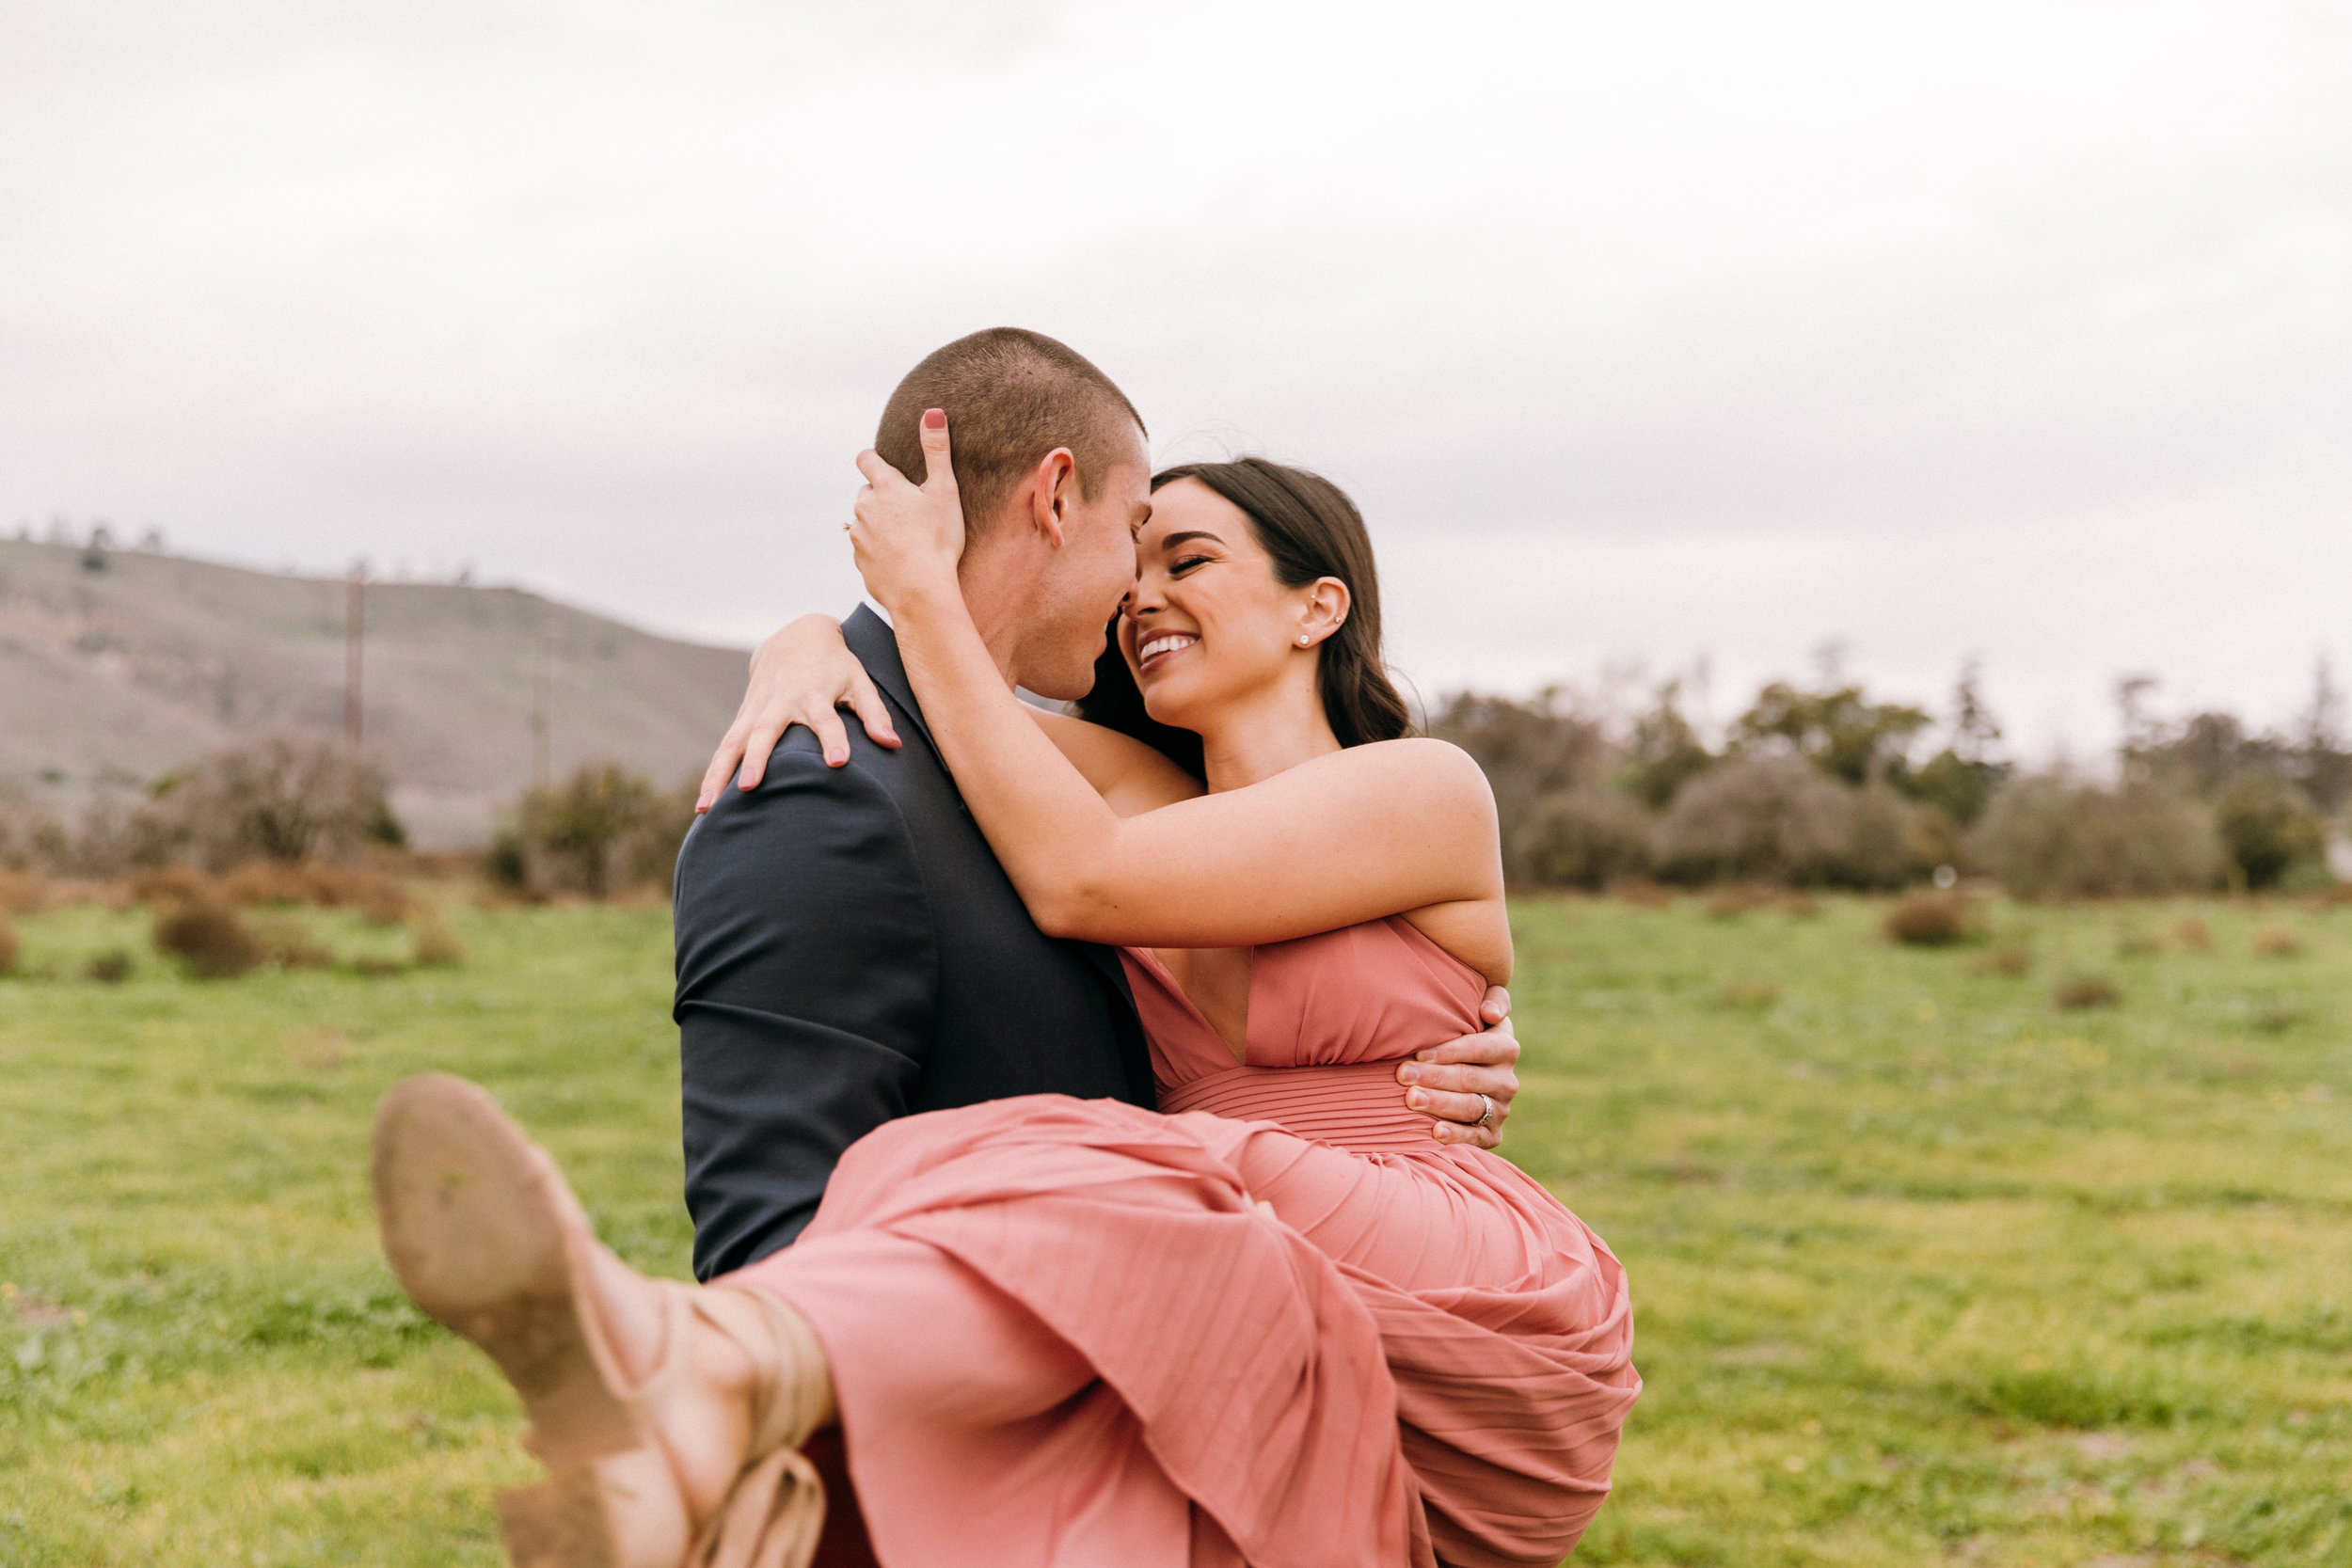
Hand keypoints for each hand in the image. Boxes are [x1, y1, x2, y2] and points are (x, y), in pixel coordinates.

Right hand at [695, 615, 900, 809]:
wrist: (796, 638)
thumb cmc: (835, 665)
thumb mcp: (859, 680)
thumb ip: (874, 713)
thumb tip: (892, 744)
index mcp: (814, 694)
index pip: (826, 719)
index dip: (833, 739)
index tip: (839, 763)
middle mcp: (781, 702)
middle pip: (765, 732)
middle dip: (757, 759)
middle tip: (750, 787)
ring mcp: (757, 710)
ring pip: (733, 743)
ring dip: (719, 774)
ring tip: (707, 807)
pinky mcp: (744, 717)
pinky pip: (725, 747)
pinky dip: (714, 773)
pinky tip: (705, 804)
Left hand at [850, 409, 967, 614]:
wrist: (921, 590)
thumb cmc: (937, 539)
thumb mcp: (944, 490)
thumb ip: (937, 450)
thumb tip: (932, 412)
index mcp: (884, 487)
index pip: (866, 459)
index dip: (873, 459)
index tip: (885, 465)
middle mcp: (864, 507)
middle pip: (866, 492)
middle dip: (882, 496)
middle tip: (908, 509)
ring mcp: (859, 536)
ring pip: (864, 521)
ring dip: (879, 524)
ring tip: (906, 537)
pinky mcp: (860, 561)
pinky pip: (866, 548)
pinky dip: (879, 550)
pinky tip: (900, 559)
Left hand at [1397, 985, 1518, 1149]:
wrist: (1463, 1073)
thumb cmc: (1462, 1034)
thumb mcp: (1477, 1011)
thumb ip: (1493, 999)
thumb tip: (1489, 1013)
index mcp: (1505, 1047)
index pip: (1483, 1048)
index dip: (1450, 1051)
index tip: (1419, 1053)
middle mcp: (1507, 1080)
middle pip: (1471, 1079)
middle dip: (1435, 1077)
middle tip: (1402, 1076)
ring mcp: (1501, 1109)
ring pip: (1471, 1107)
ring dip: (1440, 1103)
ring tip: (1411, 1099)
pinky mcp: (1493, 1135)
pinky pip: (1478, 1138)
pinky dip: (1458, 1136)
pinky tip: (1435, 1132)